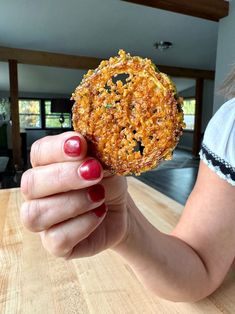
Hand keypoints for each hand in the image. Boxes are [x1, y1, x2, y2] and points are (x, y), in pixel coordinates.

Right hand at [20, 132, 127, 258]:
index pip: (39, 152)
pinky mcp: (54, 244)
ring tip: (100, 195)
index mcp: (46, 166)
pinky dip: (82, 225)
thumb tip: (81, 143)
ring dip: (73, 202)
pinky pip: (56, 238)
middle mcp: (38, 193)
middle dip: (64, 176)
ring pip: (36, 214)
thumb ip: (92, 153)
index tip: (82, 145)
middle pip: (30, 184)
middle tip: (95, 172)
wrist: (120, 211)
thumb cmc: (107, 182)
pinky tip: (99, 213)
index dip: (57, 148)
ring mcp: (43, 220)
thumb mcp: (106, 162)